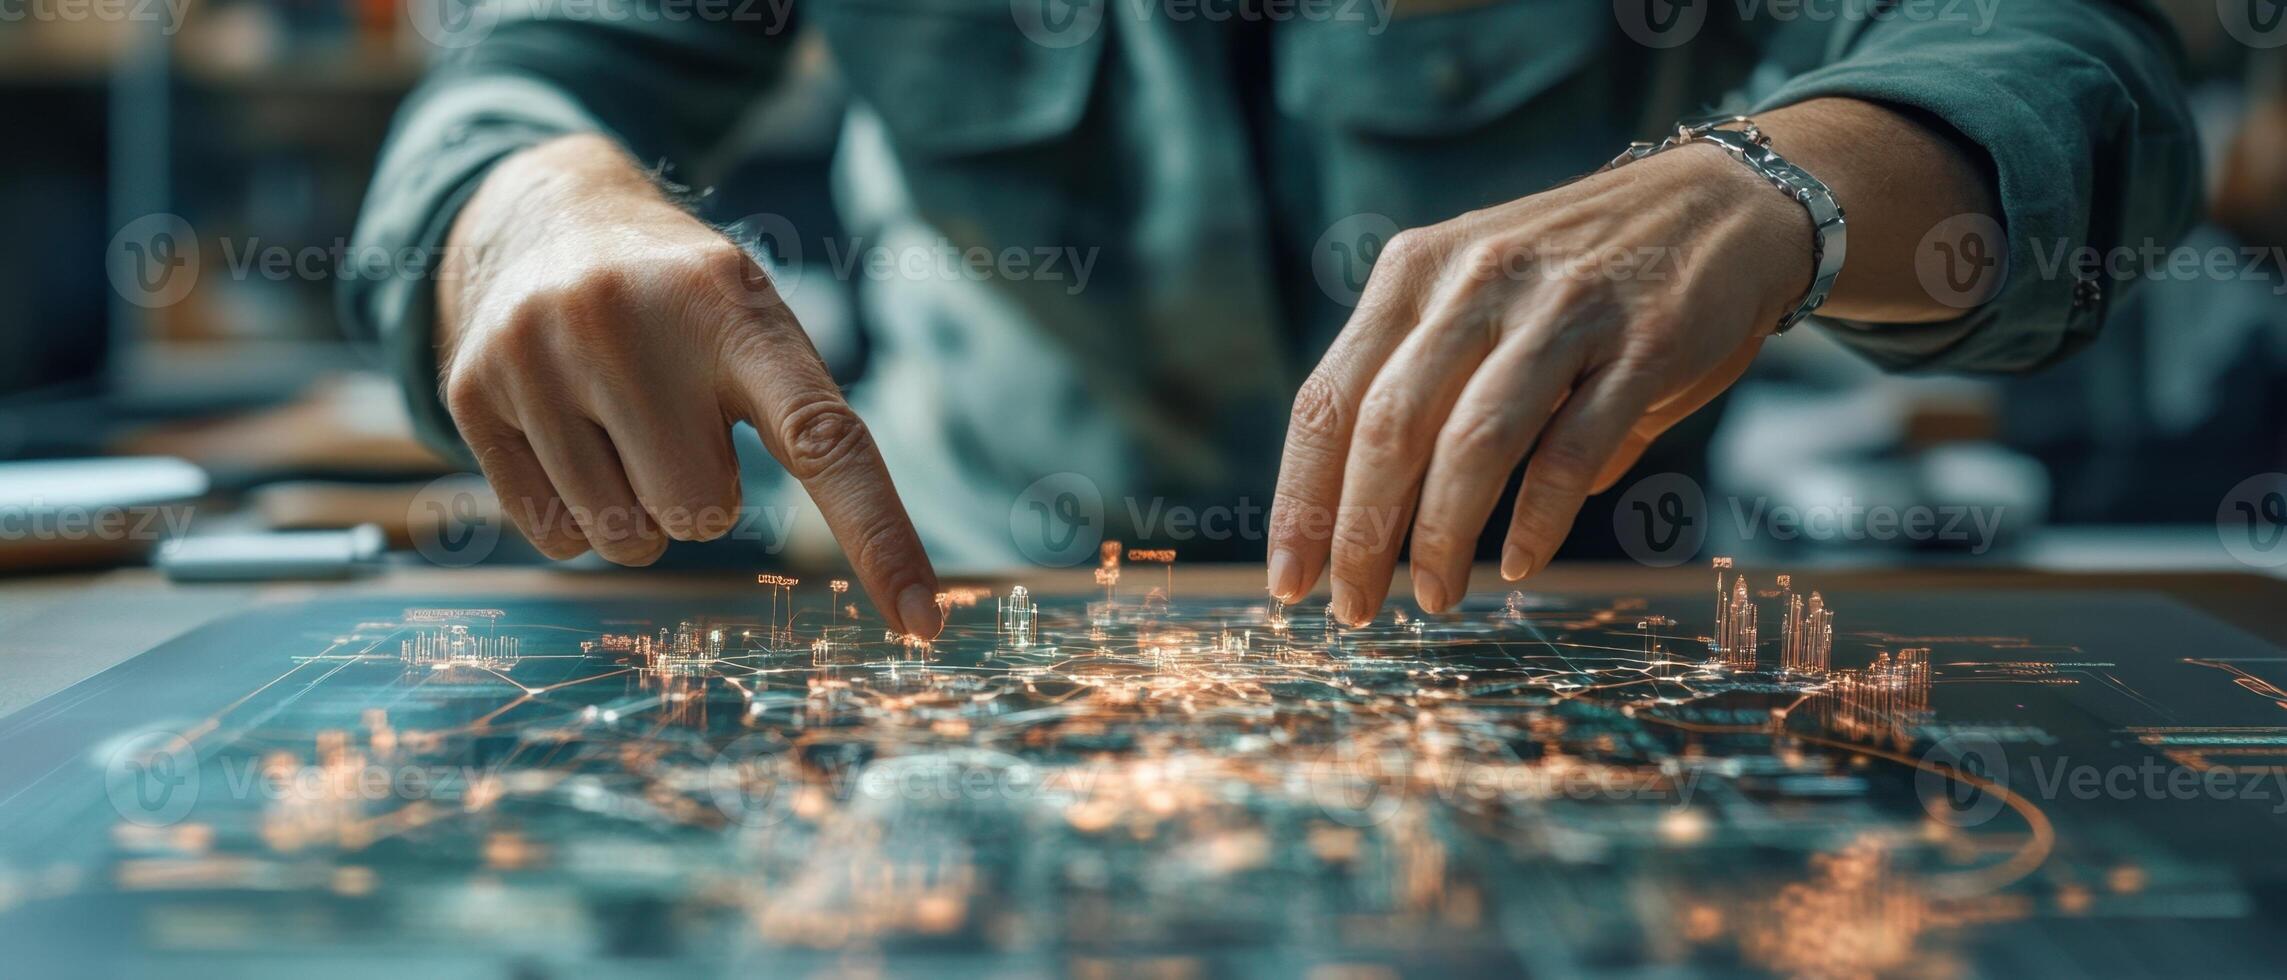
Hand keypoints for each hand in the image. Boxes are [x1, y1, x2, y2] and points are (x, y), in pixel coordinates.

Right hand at [437, 133, 942, 636]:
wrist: (542, 216)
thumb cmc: (681, 306)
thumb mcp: (752, 322)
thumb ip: (804, 422)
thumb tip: (882, 586)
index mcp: (733, 306)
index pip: (824, 440)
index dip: (879, 536)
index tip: (924, 621)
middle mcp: (628, 319)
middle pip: (701, 516)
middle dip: (700, 492)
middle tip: (676, 418)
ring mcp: (539, 352)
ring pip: (625, 539)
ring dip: (637, 508)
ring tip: (618, 418)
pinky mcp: (472, 390)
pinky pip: (556, 540)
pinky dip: (575, 514)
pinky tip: (567, 433)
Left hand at [1268, 141, 1812, 624]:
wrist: (1724, 204)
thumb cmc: (1578, 278)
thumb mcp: (1476, 299)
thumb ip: (1424, 389)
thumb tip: (1364, 522)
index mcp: (1415, 271)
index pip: (1329, 399)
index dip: (1302, 499)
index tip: (1287, 579)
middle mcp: (1476, 281)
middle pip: (1388, 428)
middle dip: (1360, 535)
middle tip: (1354, 608)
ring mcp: (1561, 308)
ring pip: (1472, 442)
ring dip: (1441, 536)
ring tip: (1434, 597)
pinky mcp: (1643, 343)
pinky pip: (1571, 451)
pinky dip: (1537, 519)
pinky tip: (1517, 563)